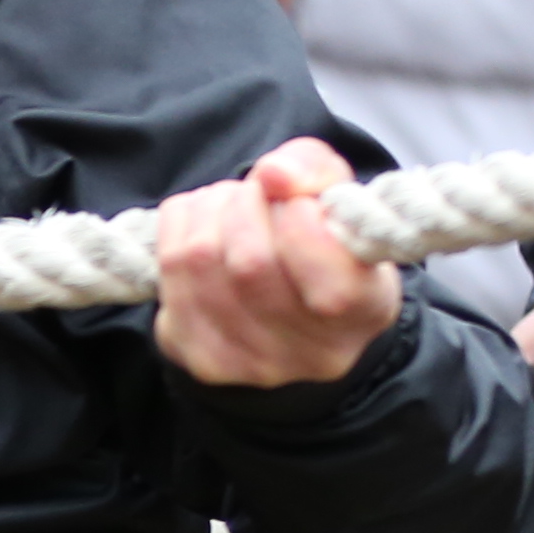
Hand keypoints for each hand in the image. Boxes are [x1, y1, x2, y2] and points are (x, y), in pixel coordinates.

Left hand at [151, 136, 397, 389]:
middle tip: (257, 191)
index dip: (303, 224)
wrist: (287, 302)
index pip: (332, 289)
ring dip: (209, 208)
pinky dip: (179, 225)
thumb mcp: (337, 196)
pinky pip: (168, 268)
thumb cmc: (322, 239)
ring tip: (231, 203)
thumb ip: (316, 169)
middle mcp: (311, 355)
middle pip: (250, 264)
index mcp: (366, 315)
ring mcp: (250, 363)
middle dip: (245, 204)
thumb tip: (274, 174)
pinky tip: (204, 225)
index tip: (298, 201)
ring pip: (199, 260)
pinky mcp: (198, 354)